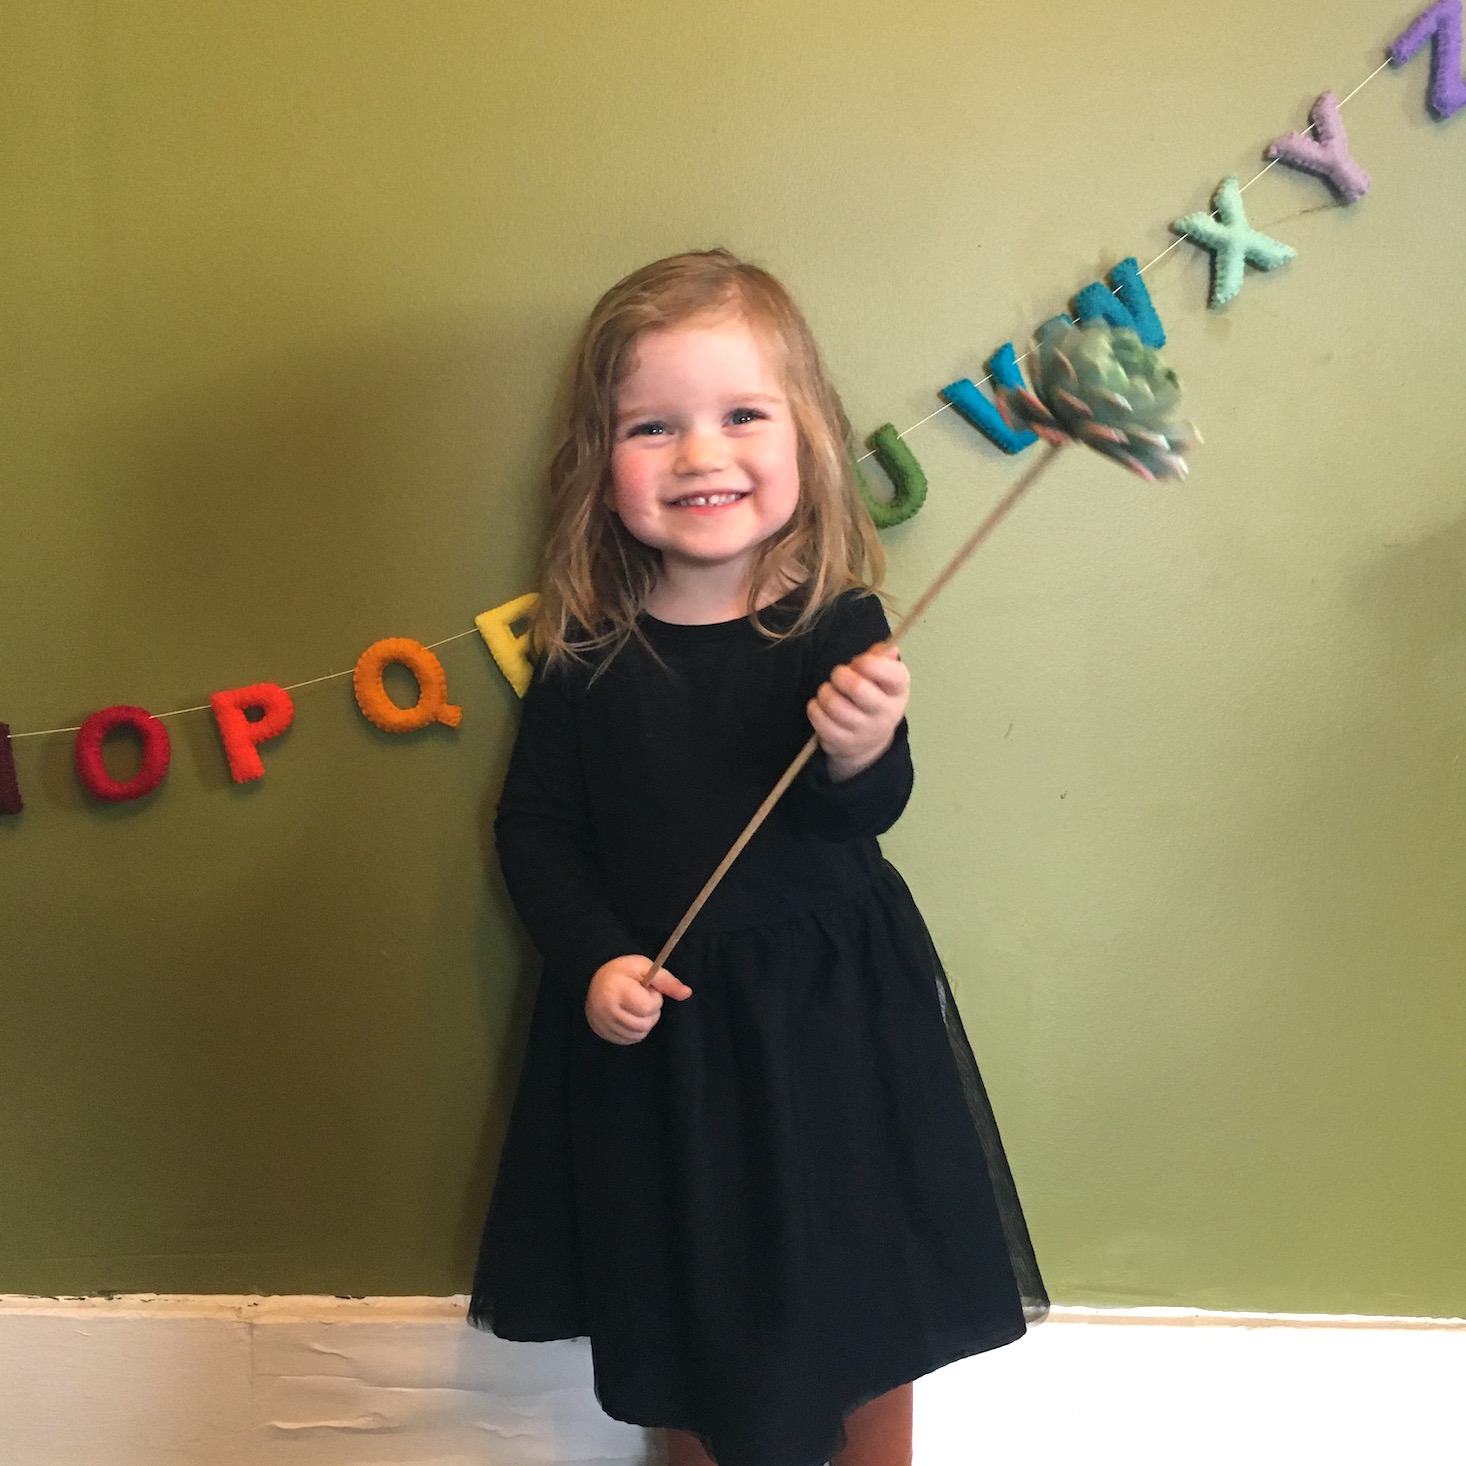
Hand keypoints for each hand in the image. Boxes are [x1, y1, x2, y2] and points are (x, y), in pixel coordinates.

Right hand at [585, 955, 691, 1044]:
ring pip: (638, 1035)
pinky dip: (634, 1031)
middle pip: (644, 1024)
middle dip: (650, 1013)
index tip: (647, 990)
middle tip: (642, 999)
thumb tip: (687, 993)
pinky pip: (628, 1040)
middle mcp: (607, 1010)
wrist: (595, 978)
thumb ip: (667, 981)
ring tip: (636, 1007)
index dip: (654, 999)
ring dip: (644, 1023)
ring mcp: (602, 1024)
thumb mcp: (645, 968)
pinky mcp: (602, 1033)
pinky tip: (630, 1017)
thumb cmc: (623, 971)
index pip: (647, 1007)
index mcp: (617, 990)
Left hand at [807, 640, 909, 781]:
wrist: (869, 741)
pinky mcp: (843, 743)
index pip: (893, 674)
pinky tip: (820, 706)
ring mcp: (864, 731)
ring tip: (828, 691)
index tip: (858, 662)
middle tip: (838, 675)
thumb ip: (881, 658)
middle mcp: (885, 713)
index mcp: (898, 691)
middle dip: (840, 675)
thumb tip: (888, 648)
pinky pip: (821, 720)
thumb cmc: (874, 697)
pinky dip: (815, 709)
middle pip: (858, 688)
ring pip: (835, 704)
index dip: (870, 663)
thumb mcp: (883, 678)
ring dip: (825, 692)